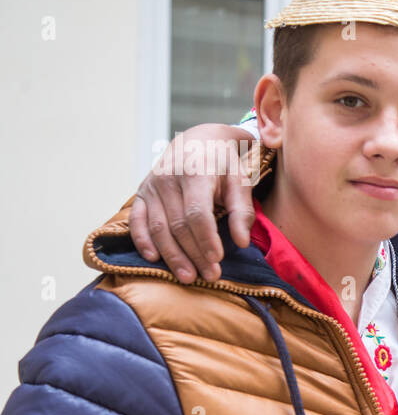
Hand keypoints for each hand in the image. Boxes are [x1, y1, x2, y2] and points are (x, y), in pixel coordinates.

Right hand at [128, 123, 257, 282]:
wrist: (200, 138)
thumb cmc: (225, 163)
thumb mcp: (241, 180)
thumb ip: (243, 210)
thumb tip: (242, 242)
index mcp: (195, 172)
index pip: (197, 213)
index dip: (206, 239)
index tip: (218, 260)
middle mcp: (168, 178)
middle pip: (178, 225)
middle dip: (194, 254)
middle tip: (210, 276)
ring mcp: (151, 185)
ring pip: (158, 228)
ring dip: (172, 255)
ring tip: (188, 277)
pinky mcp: (142, 193)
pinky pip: (137, 220)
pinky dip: (143, 240)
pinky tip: (154, 258)